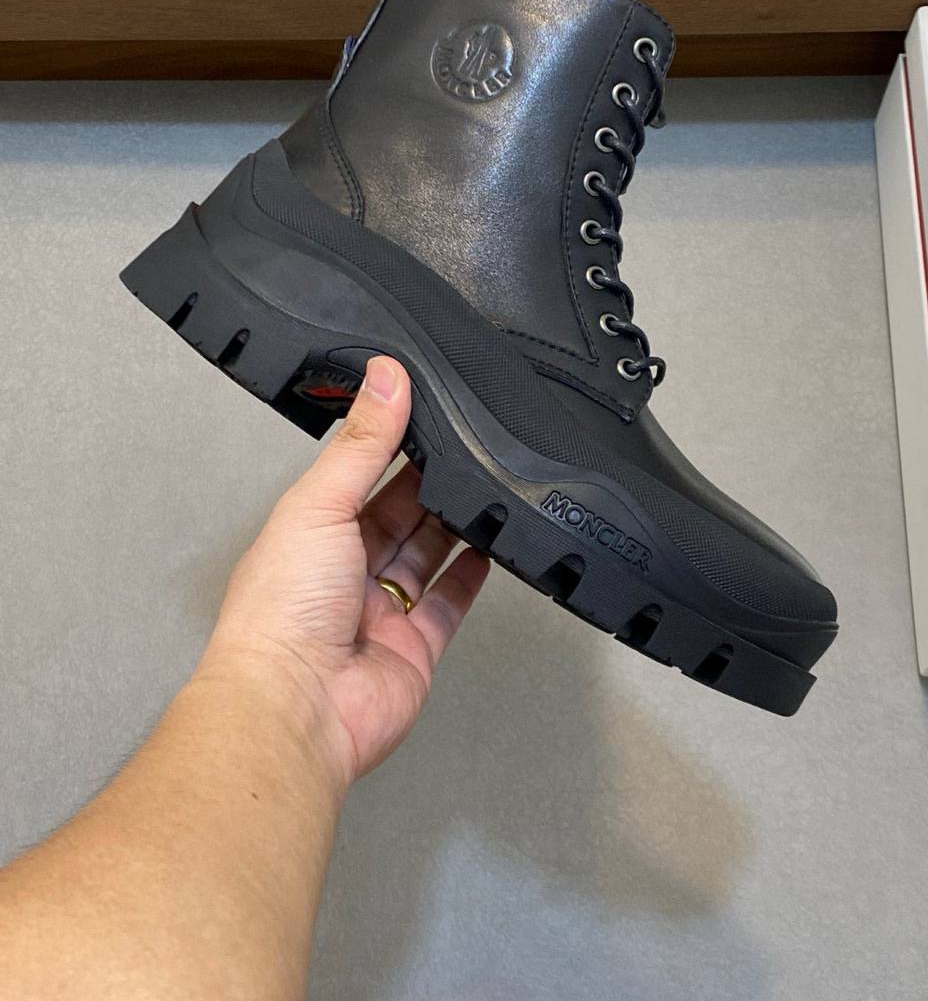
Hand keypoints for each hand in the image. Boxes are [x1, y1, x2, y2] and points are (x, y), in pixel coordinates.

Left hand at [200, 356, 488, 784]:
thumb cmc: (280, 614)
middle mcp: (340, 573)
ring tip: (486, 484)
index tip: (425, 409)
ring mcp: (379, 612)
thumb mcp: (320, 505)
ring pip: (426, 555)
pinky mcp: (414, 647)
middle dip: (427, 482)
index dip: (389, 446)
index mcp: (307, 535)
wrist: (297, 708)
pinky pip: (449, 603)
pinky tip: (489, 546)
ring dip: (452, 523)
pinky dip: (471, 575)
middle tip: (466, 445)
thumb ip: (362, 443)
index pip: (356, 477)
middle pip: (395, 515)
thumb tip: (385, 378)